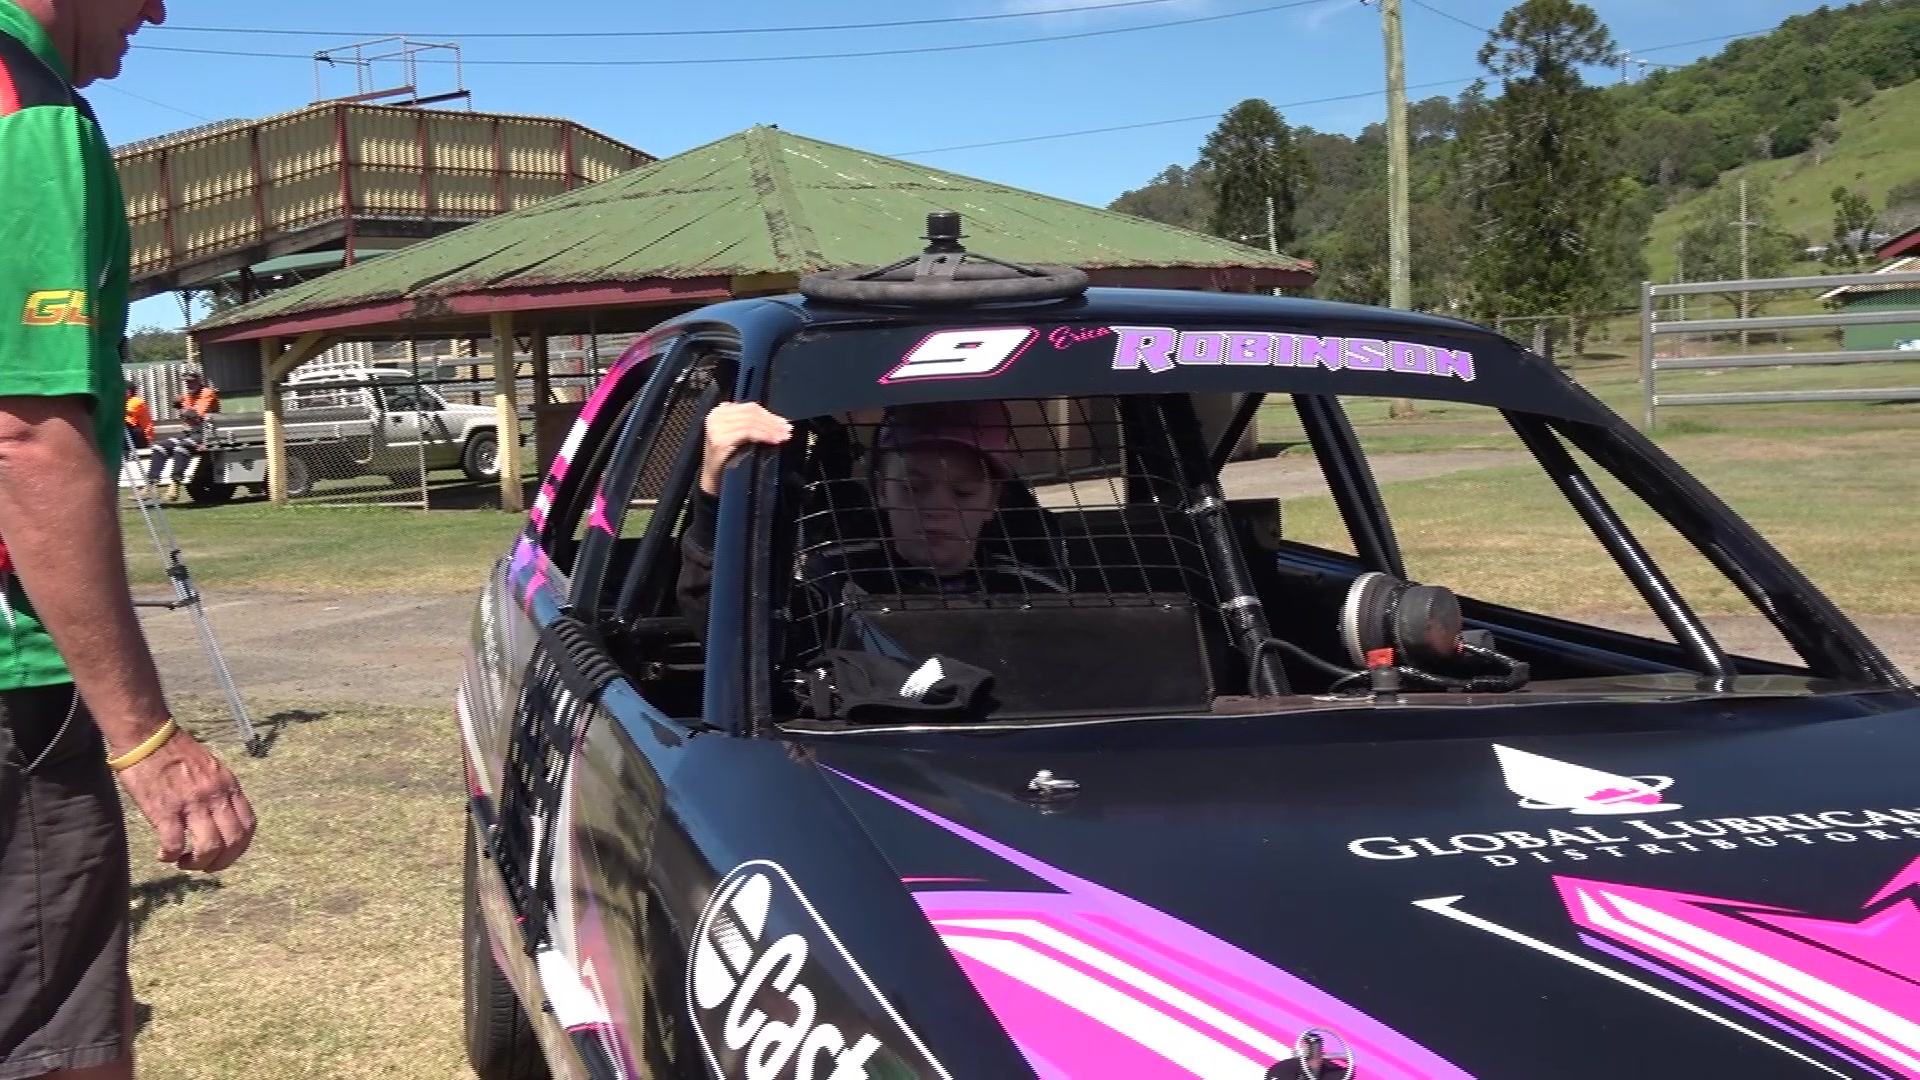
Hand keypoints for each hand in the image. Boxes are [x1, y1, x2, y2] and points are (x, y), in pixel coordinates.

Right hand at [115, 728, 256, 872]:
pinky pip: (175, 844)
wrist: (148, 736)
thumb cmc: (177, 752)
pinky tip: (164, 854)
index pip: (248, 825)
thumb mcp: (212, 769)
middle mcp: (215, 796)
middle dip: (221, 862)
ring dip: (198, 863)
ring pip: (209, 848)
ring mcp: (191, 804)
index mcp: (228, 786)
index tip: (227, 855)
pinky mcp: (164, 810)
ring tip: (184, 862)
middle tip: (205, 865)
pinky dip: (170, 856)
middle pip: (233, 841)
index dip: (241, 847)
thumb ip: (221, 792)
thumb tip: (224, 819)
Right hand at [700, 402, 791, 495]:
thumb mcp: (737, 434)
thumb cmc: (728, 457)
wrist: (713, 476)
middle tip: (787, 430)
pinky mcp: (721, 440)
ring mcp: (717, 427)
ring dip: (770, 430)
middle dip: (772, 422)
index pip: (750, 408)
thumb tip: (776, 421)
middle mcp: (716, 416)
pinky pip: (748, 433)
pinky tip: (773, 440)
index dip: (769, 414)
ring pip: (751, 422)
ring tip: (782, 436)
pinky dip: (763, 436)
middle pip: (751, 413)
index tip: (784, 423)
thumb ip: (749, 422)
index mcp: (720, 411)